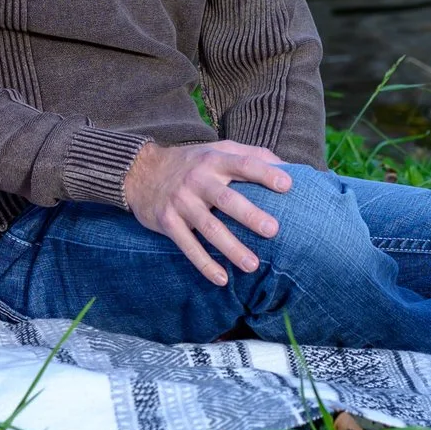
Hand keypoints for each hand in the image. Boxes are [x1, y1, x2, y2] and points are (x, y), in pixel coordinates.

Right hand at [122, 139, 292, 285]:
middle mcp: (197, 180)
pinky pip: (188, 246)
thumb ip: (252, 155)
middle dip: (250, 215)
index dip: (265, 173)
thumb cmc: (191, 163)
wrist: (140, 171)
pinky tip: (222, 280)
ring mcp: (181, 202)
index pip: (243, 164)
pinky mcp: (168, 222)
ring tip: (253, 265)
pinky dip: (205, 264)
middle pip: (227, 199)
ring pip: (209, 228)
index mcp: (214, 160)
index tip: (288, 185)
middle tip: (273, 230)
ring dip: (231, 248)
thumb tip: (290, 168)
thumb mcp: (217, 149)